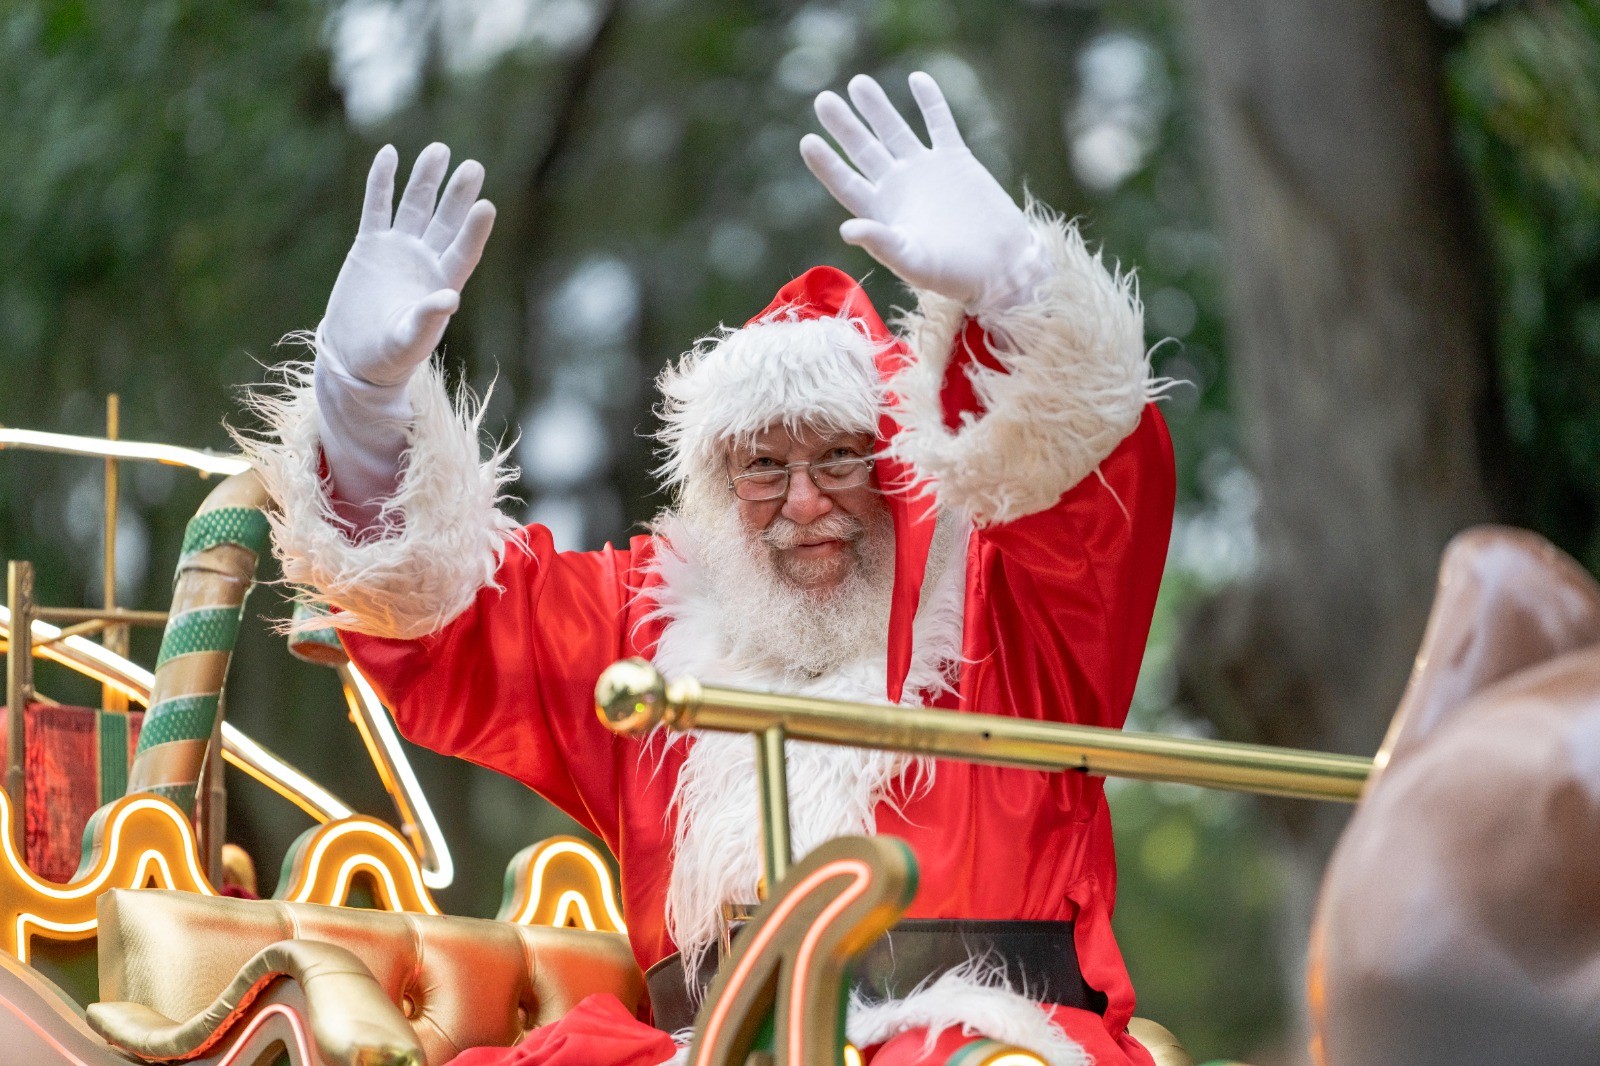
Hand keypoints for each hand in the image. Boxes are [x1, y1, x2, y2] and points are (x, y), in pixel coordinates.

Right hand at [321, 143, 496, 386]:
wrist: (355, 357)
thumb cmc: (389, 357)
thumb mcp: (409, 341)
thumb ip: (428, 320)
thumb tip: (450, 298)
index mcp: (443, 284)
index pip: (464, 250)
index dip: (474, 230)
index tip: (486, 206)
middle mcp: (426, 261)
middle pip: (446, 221)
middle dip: (457, 195)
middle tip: (472, 166)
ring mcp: (399, 249)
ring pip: (415, 206)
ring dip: (425, 179)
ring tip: (438, 150)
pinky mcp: (370, 245)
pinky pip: (377, 206)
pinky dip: (382, 181)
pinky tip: (389, 153)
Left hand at [801, 73, 1045, 311]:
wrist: (1002, 266)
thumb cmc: (954, 273)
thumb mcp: (913, 262)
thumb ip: (881, 244)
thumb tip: (846, 230)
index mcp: (881, 213)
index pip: (846, 183)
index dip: (826, 163)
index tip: (807, 141)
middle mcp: (898, 187)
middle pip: (863, 150)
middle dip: (844, 126)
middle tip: (823, 100)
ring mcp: (926, 171)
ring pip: (896, 131)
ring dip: (878, 108)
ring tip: (858, 82)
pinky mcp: (956, 160)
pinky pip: (940, 124)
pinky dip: (930, 102)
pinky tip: (917, 78)